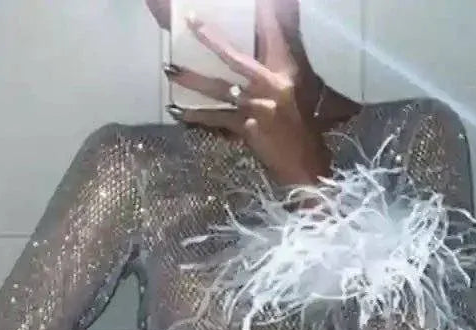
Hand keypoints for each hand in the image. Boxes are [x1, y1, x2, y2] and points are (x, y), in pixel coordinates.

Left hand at [166, 0, 330, 186]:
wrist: (306, 166)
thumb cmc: (304, 129)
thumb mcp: (300, 93)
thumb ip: (278, 70)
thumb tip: (251, 60)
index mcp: (287, 74)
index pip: (273, 35)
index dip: (264, 15)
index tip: (257, 0)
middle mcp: (271, 87)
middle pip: (235, 58)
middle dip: (211, 39)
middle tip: (190, 22)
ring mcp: (257, 108)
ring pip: (218, 89)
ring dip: (192, 80)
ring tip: (170, 70)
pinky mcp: (246, 130)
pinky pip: (215, 119)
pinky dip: (196, 116)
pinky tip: (177, 111)